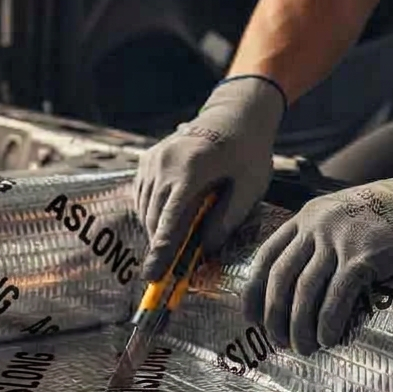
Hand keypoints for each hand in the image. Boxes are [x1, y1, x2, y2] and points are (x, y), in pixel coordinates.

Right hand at [134, 76, 285, 278]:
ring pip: (144, 209)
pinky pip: (142, 196)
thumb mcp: (250, 187)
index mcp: (191, 170)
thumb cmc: (248, 152)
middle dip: (159, 246)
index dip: (161, 252)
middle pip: (153, 217)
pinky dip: (151, 212)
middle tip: (166, 271)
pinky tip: (166, 219)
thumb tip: (204, 249)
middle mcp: (165, 164)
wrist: (234, 115)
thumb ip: (227, 219)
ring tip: (170, 246)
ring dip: (155, 230)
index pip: (170, 219)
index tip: (152, 276)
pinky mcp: (147, 159)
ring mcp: (152, 160)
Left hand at [242, 150, 392, 354]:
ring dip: (299, 326)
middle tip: (276, 341)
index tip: (250, 317)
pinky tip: (328, 339)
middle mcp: (317, 226)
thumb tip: (304, 279)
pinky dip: (328, 322)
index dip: (254, 290)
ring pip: (304, 291)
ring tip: (302, 348)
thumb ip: (322, 236)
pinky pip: (336, 296)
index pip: (266, 257)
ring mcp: (340, 240)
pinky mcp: (365, 256)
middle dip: (274, 315)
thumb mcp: (346, 213)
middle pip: (280, 278)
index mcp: (307, 217)